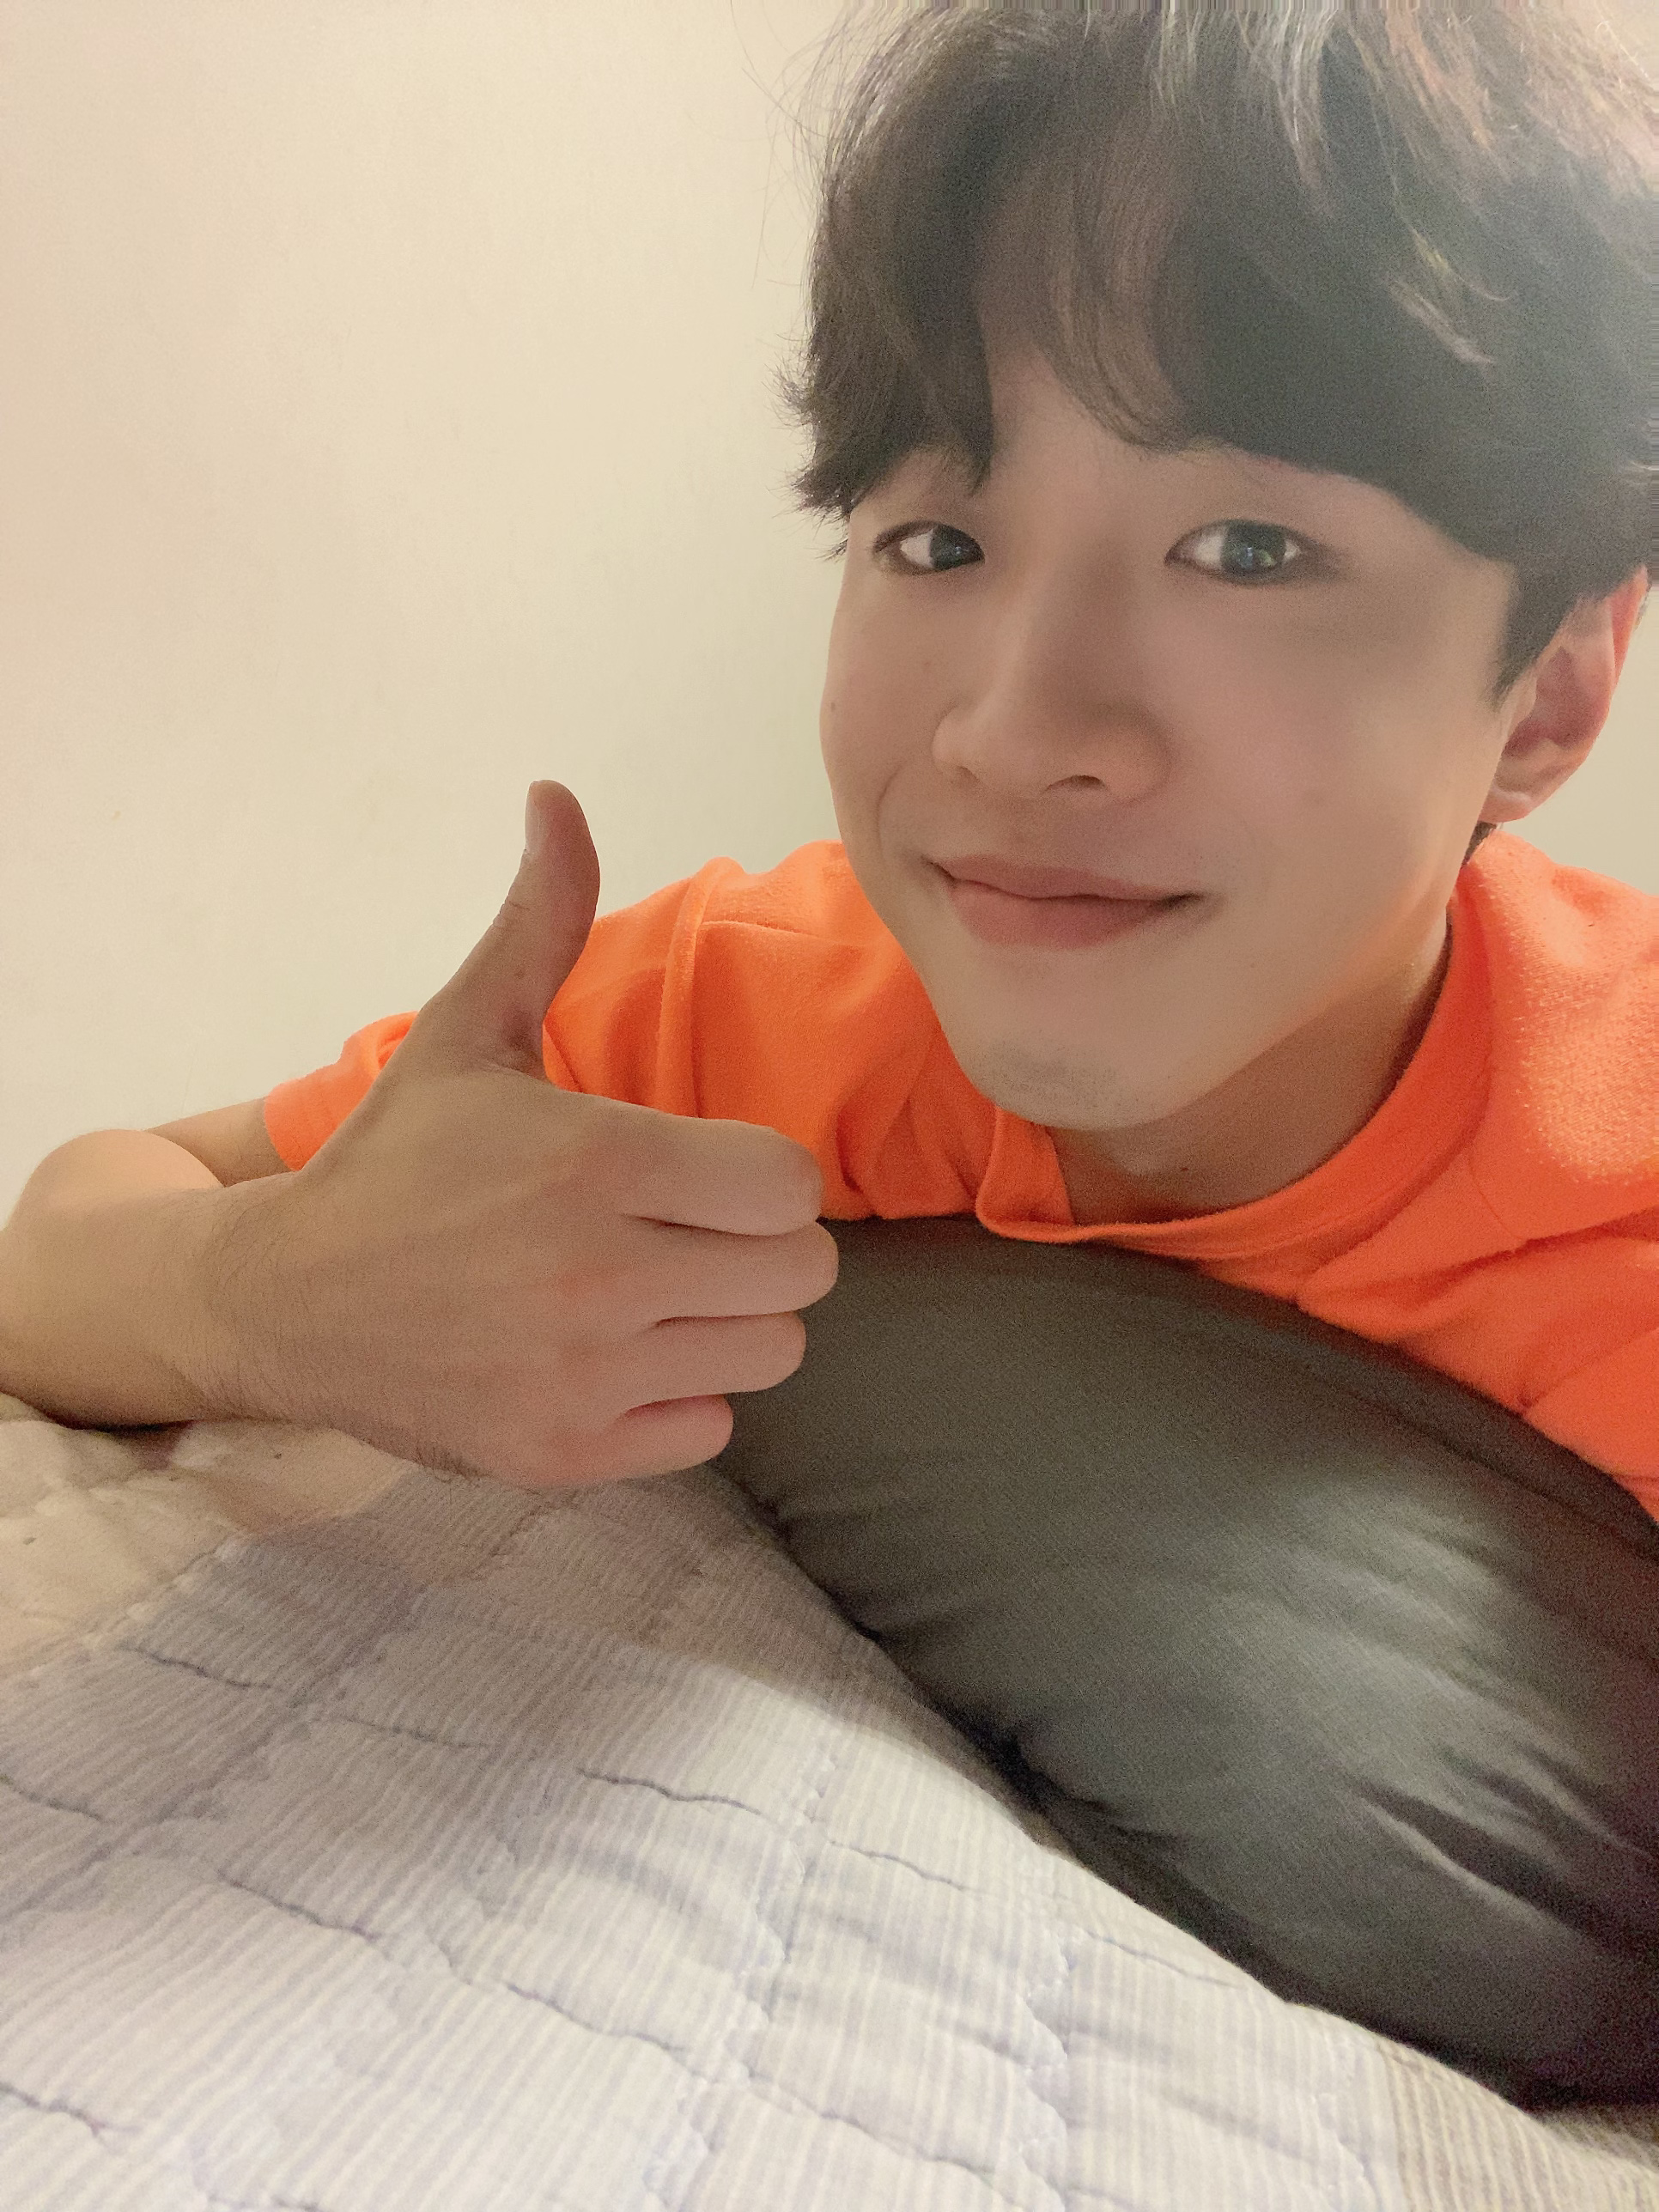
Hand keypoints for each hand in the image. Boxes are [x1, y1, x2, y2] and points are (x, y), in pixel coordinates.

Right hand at [219, 782, 836, 1485]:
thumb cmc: (396, 1161)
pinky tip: (620, 1359)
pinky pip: (712, 1431)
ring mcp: (586, 1375)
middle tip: (691, 1232)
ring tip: (661, 1293)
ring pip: (772, 1354)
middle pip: (800, 1273)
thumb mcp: (467, 1032)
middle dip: (759, 1246)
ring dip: (731, 1322)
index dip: (760, 1174)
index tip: (706, 1170)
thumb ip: (538, 921)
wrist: (283, 1302)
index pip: (790, 1184)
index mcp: (595, 1161)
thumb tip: (557, 796)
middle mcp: (601, 1275)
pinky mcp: (568, 1453)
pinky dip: (682, 1400)